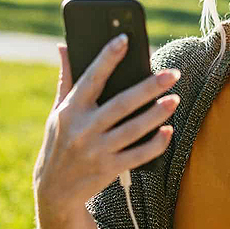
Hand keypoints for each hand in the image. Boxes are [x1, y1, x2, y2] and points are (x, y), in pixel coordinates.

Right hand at [32, 34, 179, 216]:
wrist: (54, 189)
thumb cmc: (59, 141)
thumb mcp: (57, 111)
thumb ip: (66, 78)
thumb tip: (64, 46)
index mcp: (71, 109)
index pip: (91, 78)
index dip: (107, 57)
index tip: (125, 39)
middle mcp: (83, 129)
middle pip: (122, 104)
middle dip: (149, 87)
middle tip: (173, 73)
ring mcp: (97, 150)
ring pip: (133, 129)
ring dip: (157, 114)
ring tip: (175, 99)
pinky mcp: (109, 169)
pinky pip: (138, 155)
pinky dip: (155, 144)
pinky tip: (169, 131)